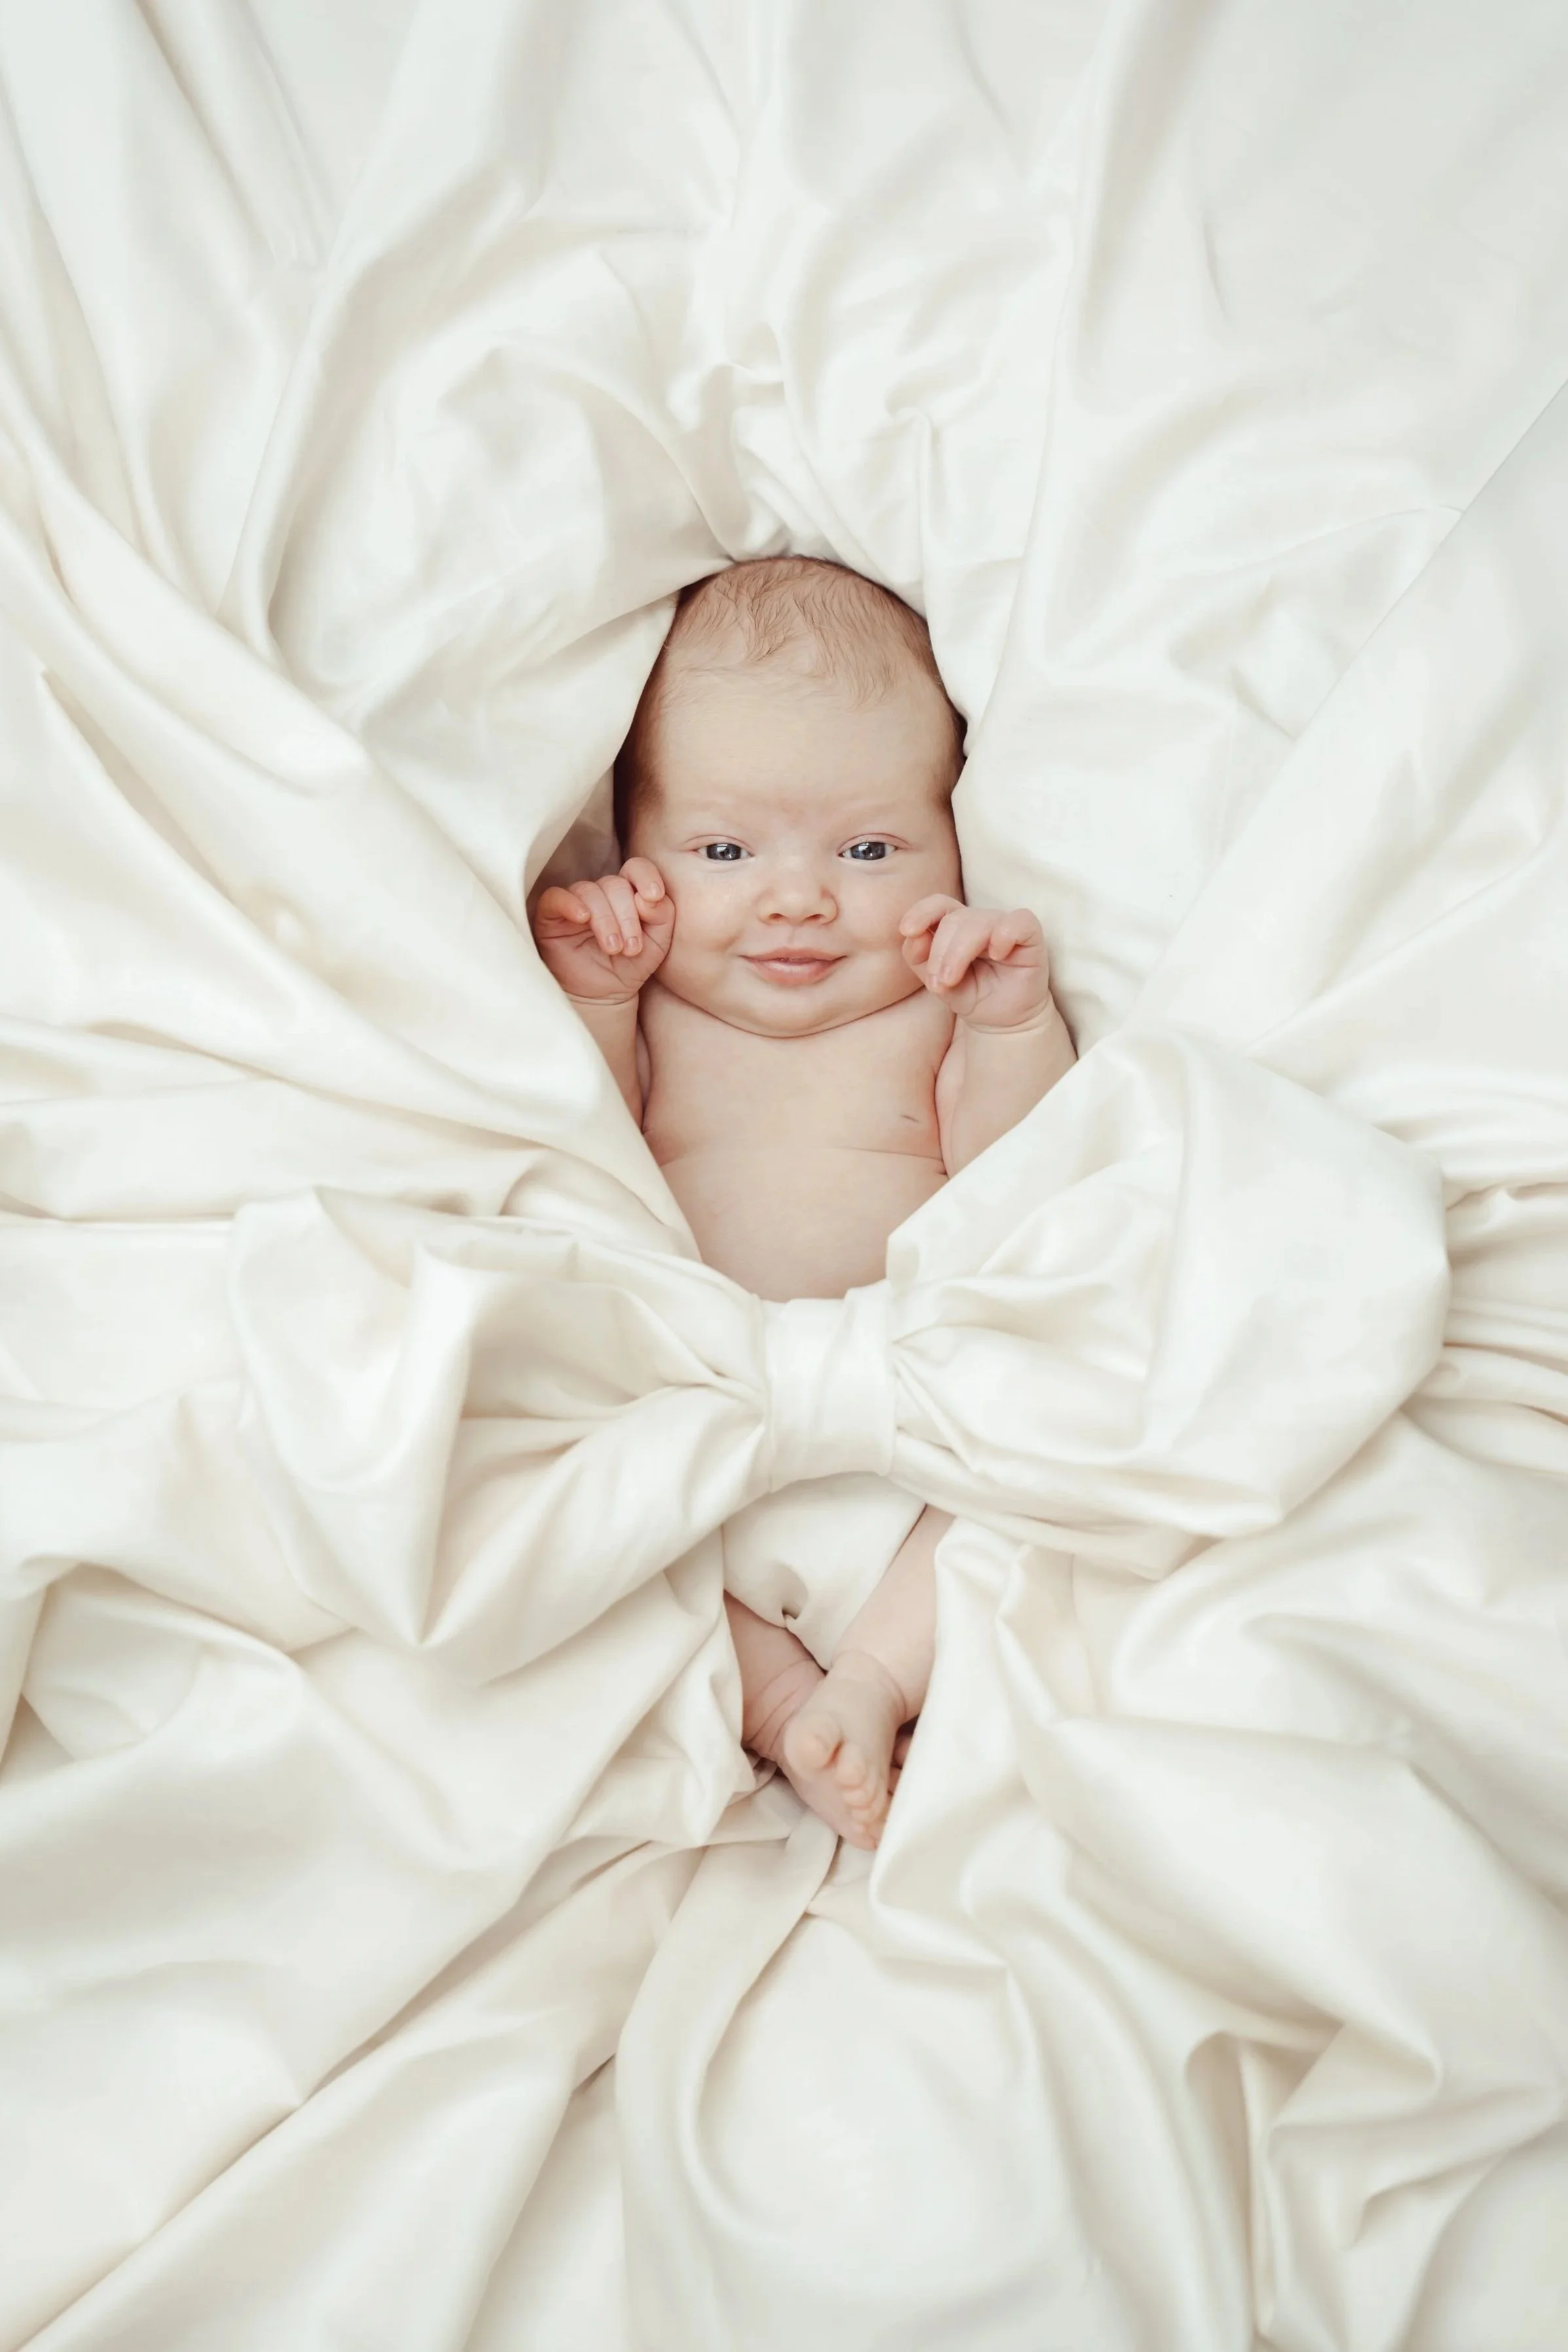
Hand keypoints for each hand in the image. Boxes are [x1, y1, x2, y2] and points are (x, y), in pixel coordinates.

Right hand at [533, 857, 673, 1003]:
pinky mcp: (551, 915)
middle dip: (627, 916)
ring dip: (606, 921)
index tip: (654, 896)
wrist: (604, 995)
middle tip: (632, 949)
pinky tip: (582, 918)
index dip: (646, 877)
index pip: (636, 868)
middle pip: (615, 884)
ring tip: (614, 949)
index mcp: (628, 893)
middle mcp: (601, 893)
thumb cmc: (630, 966)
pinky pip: (555, 897)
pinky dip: (570, 903)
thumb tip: (649, 897)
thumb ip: (663, 915)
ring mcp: (576, 902)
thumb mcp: (658, 943)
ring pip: (590, 892)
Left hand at [900, 895, 1054, 1031]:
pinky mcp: (1030, 937)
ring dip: (959, 951)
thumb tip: (912, 936)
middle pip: (954, 919)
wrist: (1003, 1021)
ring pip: (980, 921)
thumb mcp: (938, 983)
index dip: (922, 912)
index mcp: (956, 926)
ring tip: (952, 980)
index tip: (907, 931)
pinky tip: (998, 955)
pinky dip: (1004, 934)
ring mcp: (1005, 926)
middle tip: (938, 983)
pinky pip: (1020, 921)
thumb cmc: (973, 997)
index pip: (939, 905)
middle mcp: (980, 922)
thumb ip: (919, 959)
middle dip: (940, 951)